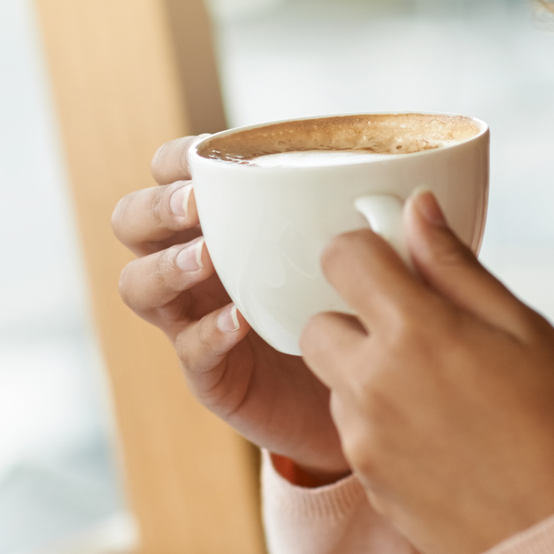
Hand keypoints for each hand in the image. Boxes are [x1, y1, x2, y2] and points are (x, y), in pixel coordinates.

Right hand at [112, 136, 349, 479]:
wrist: (362, 396)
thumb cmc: (356, 305)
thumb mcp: (360, 252)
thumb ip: (368, 215)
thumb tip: (422, 189)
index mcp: (220, 220)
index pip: (165, 172)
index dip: (172, 160)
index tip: (204, 156)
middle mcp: (193, 264)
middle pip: (131, 222)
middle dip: (156, 207)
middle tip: (195, 206)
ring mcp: (192, 318)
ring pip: (138, 285)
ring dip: (168, 266)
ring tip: (207, 259)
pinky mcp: (210, 374)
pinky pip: (188, 350)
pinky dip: (209, 331)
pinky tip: (239, 320)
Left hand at [299, 190, 553, 553]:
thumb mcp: (527, 331)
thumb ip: (458, 268)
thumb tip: (416, 209)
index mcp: (415, 333)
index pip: (342, 258)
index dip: (367, 252)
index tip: (397, 265)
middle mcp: (372, 384)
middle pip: (319, 324)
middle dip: (357, 319)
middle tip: (421, 334)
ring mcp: (364, 440)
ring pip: (336, 382)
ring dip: (370, 375)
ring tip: (444, 395)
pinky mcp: (369, 484)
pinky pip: (356, 433)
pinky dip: (382, 424)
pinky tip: (443, 438)